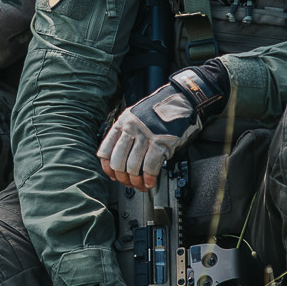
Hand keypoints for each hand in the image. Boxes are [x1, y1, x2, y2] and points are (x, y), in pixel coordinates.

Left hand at [96, 64, 226, 190]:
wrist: (181, 100)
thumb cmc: (159, 110)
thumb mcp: (135, 117)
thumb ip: (125, 134)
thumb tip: (122, 160)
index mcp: (122, 123)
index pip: (106, 151)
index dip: (108, 168)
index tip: (113, 175)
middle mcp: (131, 129)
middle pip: (118, 162)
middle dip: (122, 178)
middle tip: (128, 183)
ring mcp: (145, 135)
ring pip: (133, 166)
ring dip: (136, 181)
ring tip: (141, 185)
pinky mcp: (160, 142)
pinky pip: (150, 166)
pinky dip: (149, 178)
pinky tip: (150, 182)